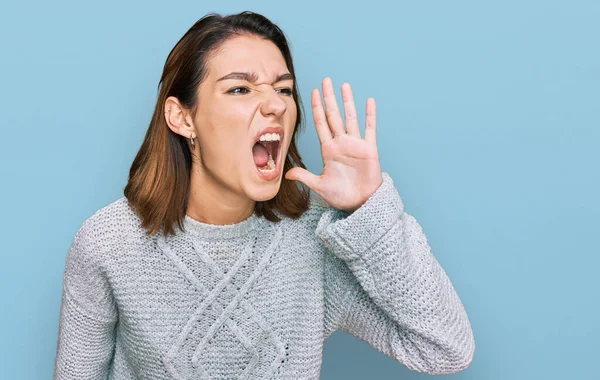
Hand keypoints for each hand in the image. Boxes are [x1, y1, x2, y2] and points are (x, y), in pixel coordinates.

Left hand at [285, 77, 382, 212]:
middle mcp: (341, 143)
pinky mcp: (369, 149)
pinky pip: (370, 129)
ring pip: (350, 118)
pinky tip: (369, 101)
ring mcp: (355, 144)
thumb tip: (286, 174)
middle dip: (329, 98)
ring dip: (347, 101)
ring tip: (344, 85)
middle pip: (333, 115)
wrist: (361, 203)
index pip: (321, 124)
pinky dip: (370, 115)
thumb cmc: (342, 195)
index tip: (312, 92)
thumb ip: (305, 177)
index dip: (316, 108)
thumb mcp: (320, 186)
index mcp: (329, 150)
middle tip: (325, 80)